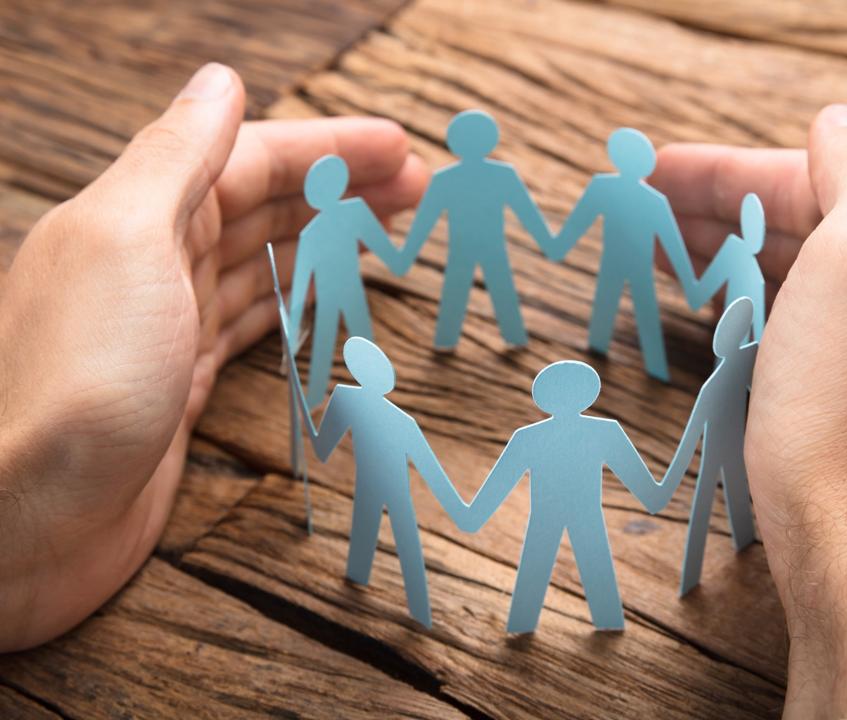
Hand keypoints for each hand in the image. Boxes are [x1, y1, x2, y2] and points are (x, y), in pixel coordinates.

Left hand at [0, 63, 425, 650]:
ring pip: (264, 260)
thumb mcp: (128, 241)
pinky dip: (297, 299)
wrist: (32, 516)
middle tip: (415, 188)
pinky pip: (254, 320)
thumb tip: (221, 80)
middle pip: (264, 206)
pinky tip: (326, 293)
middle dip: (341, 188)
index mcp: (139, 215)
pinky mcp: (185, 380)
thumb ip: (175, 157)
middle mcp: (153, 261)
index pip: (249, 158)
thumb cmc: (80, 379)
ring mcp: (170, 323)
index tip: (399, 147)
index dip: (328, 147)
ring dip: (326, 238)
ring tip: (386, 231)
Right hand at [653, 105, 846, 716]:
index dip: (730, 167)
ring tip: (661, 255)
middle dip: (720, 209)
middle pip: (810, 224)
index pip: (827, 174)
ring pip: (800, 277)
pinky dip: (747, 309)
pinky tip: (712, 313)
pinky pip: (796, 330)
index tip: (654, 171)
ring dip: (727, 256)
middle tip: (642, 209)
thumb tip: (837, 119)